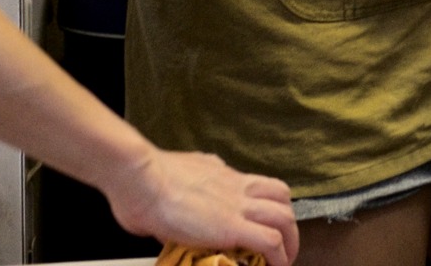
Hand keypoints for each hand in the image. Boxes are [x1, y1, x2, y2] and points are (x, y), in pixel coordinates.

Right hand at [105, 146, 299, 265]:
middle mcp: (234, 185)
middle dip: (286, 221)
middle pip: (280, 195)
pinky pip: (271, 241)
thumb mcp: (174, 177)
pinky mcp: (232, 226)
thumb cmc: (144, 181)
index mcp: (219, 174)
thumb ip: (188, 185)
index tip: (261, 222)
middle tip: (281, 242)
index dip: (266, 205)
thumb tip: (182, 203)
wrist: (141, 179)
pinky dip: (279, 257)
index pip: (257, 184)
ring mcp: (236, 204)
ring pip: (284, 216)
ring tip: (283, 260)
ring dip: (289, 240)